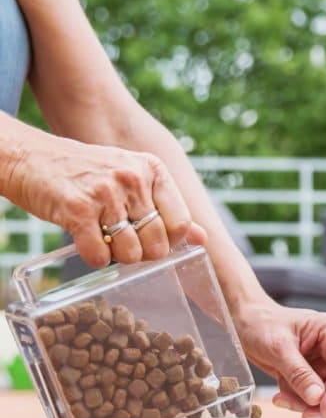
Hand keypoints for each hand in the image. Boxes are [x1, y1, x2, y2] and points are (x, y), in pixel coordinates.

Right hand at [6, 134, 205, 266]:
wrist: (31, 158)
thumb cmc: (87, 174)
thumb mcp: (133, 181)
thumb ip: (167, 209)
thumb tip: (202, 239)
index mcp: (153, 170)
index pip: (180, 222)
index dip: (169, 241)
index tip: (151, 239)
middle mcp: (133, 178)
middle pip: (158, 242)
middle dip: (143, 253)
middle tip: (122, 242)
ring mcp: (106, 191)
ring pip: (131, 252)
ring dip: (117, 256)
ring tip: (103, 238)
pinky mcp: (78, 208)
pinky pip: (99, 255)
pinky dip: (94, 259)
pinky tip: (86, 243)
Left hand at [233, 299, 325, 417]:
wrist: (247, 324)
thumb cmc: (262, 324)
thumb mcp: (278, 348)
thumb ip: (299, 373)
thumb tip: (317, 398)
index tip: (324, 409)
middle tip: (305, 415)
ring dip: (310, 406)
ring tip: (283, 399)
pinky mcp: (316, 377)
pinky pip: (317, 400)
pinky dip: (300, 404)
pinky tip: (282, 396)